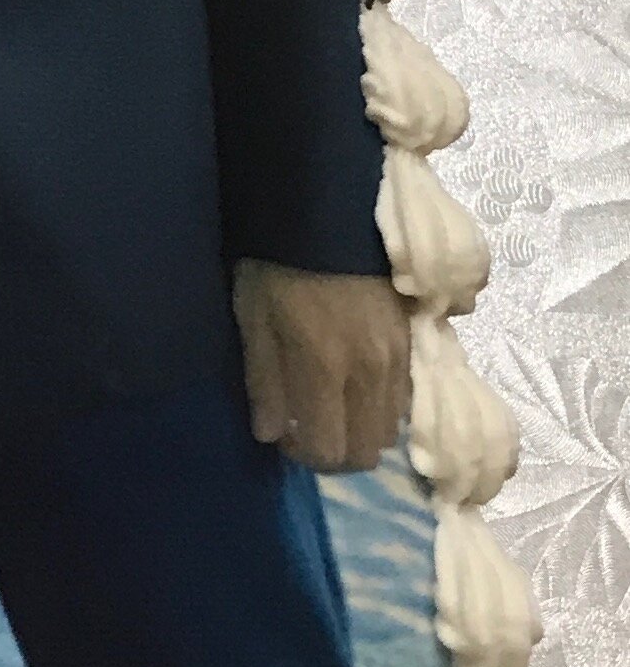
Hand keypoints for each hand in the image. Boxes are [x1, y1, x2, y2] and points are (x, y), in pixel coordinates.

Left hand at [232, 259, 409, 473]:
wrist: (329, 212)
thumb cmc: (277, 264)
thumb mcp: (253, 318)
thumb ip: (263, 380)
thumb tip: (271, 434)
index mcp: (326, 368)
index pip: (328, 449)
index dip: (304, 455)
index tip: (284, 436)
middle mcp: (371, 372)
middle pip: (367, 450)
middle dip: (335, 451)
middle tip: (307, 427)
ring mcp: (399, 357)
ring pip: (390, 427)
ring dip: (360, 429)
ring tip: (330, 404)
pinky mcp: (413, 340)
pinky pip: (403, 398)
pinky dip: (379, 406)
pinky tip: (353, 384)